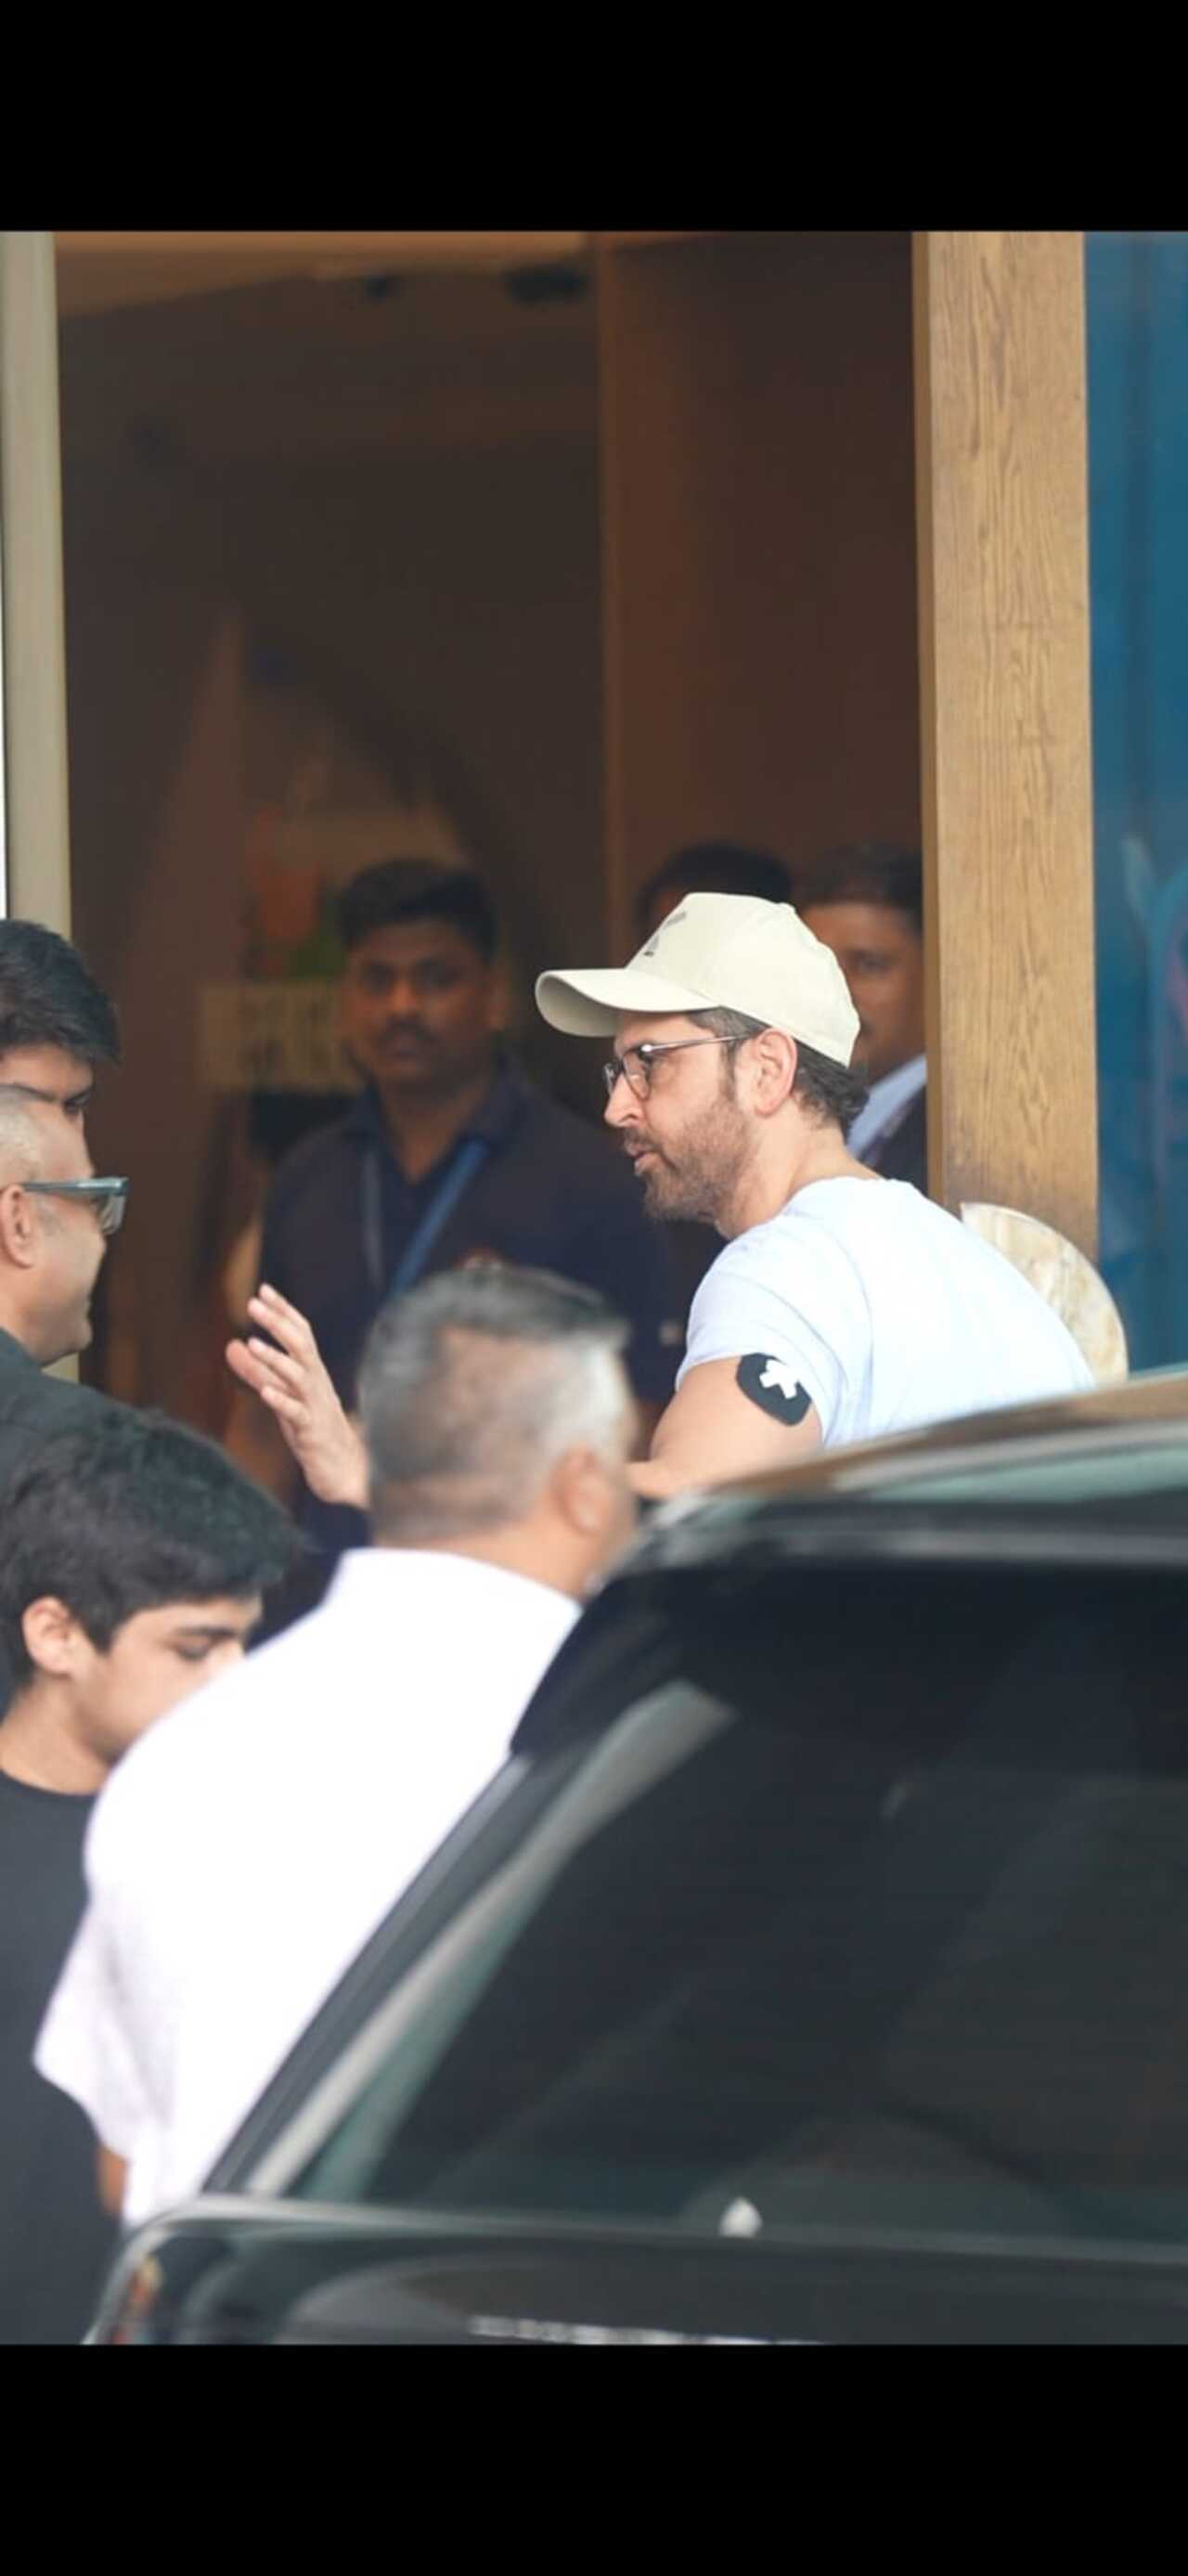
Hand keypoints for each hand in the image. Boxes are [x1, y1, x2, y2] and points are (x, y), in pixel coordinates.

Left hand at [225, 1284, 368, 1509]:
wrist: (345, 1471)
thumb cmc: (312, 1430)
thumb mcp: (281, 1396)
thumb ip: (257, 1372)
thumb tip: (231, 1345)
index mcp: (312, 1372)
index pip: (301, 1333)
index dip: (284, 1311)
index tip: (264, 1289)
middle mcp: (317, 1383)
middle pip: (301, 1346)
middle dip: (277, 1324)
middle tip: (252, 1305)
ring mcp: (316, 1407)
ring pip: (299, 1377)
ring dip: (276, 1359)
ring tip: (253, 1343)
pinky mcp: (312, 1433)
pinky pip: (298, 1414)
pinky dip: (282, 1401)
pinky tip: (265, 1392)